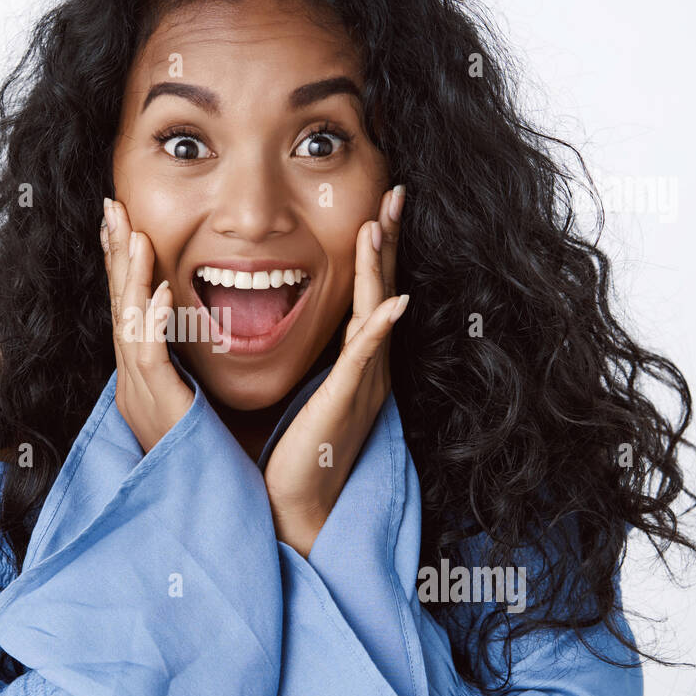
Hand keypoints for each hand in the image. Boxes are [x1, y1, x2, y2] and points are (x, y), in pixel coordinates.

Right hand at [101, 196, 193, 452]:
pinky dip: (155, 321)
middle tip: (112, 206)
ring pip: (130, 323)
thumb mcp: (184, 404)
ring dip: (131, 276)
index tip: (122, 223)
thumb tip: (181, 334)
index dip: (122, 265)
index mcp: (138, 377)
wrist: (196, 510)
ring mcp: (140, 394)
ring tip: (134, 234)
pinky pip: (152, 357)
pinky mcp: (158, 407)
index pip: (127, 309)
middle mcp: (131, 381)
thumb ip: (178, 371)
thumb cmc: (198, 459)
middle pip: (120, 305)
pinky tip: (163, 291)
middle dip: (114, 254)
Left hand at [263, 186, 409, 557]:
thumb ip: (319, 358)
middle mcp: (368, 366)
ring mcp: (361, 383)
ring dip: (378, 269)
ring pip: (373, 313)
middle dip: (388, 240)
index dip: (376, 249)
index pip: (368, 292)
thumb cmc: (301, 450)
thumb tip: (301, 322)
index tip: (379, 205)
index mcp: (357, 361)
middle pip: (380, 290)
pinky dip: (379, 328)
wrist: (301, 504)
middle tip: (394, 191)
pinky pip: (364, 358)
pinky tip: (392, 303)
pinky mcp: (345, 401)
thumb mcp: (311, 390)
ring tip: (380, 225)